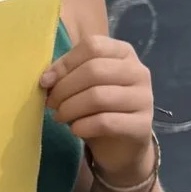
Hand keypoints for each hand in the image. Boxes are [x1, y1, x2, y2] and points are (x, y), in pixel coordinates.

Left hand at [40, 33, 155, 187]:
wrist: (120, 145)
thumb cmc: (96, 108)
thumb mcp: (80, 85)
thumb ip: (65, 74)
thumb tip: (46, 79)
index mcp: (123, 53)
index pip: (92, 46)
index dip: (64, 63)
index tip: (46, 82)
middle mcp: (138, 71)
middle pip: (94, 70)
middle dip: (64, 88)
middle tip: (51, 104)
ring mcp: (144, 98)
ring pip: (99, 96)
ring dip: (70, 108)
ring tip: (59, 116)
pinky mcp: (142, 125)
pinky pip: (106, 122)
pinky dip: (83, 126)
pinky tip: (75, 130)